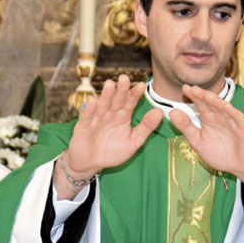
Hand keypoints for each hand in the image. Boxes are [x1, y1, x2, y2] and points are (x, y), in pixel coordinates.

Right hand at [55, 74, 162, 199]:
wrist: (90, 164)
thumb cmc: (112, 152)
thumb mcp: (133, 141)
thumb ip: (146, 127)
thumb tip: (160, 112)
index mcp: (122, 116)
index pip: (130, 103)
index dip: (135, 95)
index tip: (142, 86)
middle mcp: (109, 114)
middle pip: (116, 100)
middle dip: (120, 90)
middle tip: (125, 78)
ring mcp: (96, 119)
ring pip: (102, 105)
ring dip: (105, 95)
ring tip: (110, 84)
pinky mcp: (83, 127)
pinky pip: (87, 117)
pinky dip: (89, 110)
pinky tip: (92, 101)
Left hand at [169, 84, 243, 197]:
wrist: (240, 166)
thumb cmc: (219, 153)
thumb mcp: (197, 141)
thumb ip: (186, 127)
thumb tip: (172, 113)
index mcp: (209, 118)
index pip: (201, 104)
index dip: (193, 96)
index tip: (184, 88)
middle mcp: (221, 116)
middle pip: (211, 103)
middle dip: (202, 96)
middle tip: (191, 88)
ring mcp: (233, 121)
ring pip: (224, 108)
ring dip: (215, 101)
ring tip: (204, 95)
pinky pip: (238, 119)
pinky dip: (232, 113)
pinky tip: (224, 106)